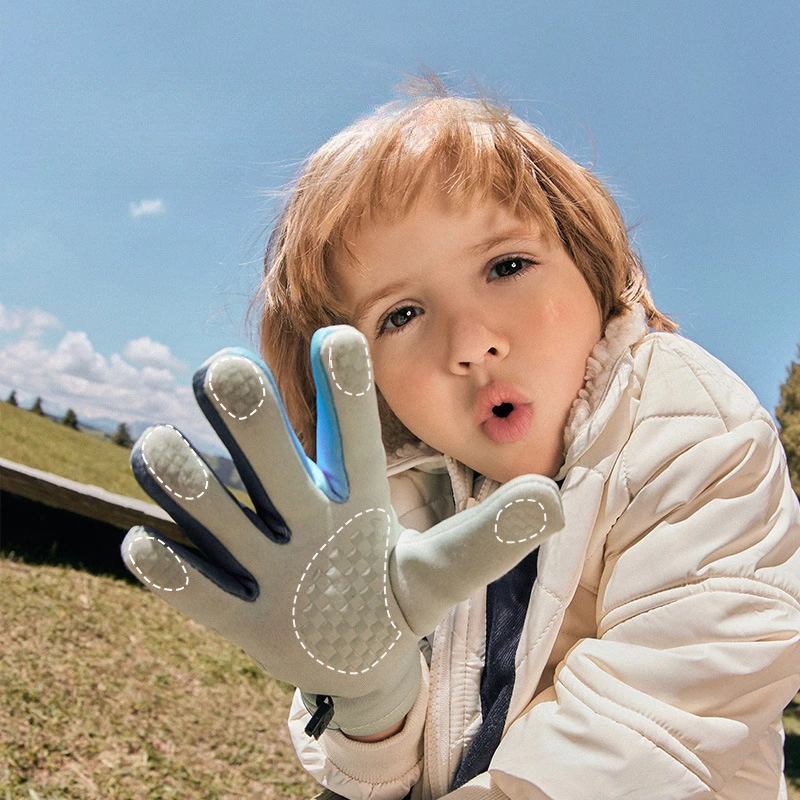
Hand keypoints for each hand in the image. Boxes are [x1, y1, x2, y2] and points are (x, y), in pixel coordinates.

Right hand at [121, 326, 564, 736]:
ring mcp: (263, 560)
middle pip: (269, 455)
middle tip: (225, 368)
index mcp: (353, 493)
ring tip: (163, 448)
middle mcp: (301, 511)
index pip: (351, 432)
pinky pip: (196, 589)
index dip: (345, 388)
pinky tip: (145, 547)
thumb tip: (553, 499)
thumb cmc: (398, 594)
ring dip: (188, 482)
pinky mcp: (235, 613)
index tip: (340, 335)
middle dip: (247, 416)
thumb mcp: (446, 571)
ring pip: (216, 511)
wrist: (358, 653)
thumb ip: (491, 537)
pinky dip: (169, 571)